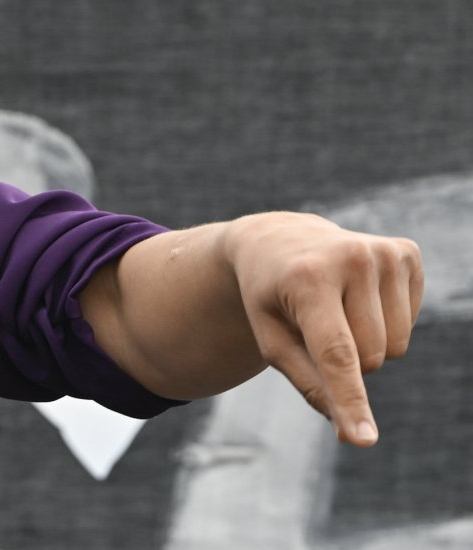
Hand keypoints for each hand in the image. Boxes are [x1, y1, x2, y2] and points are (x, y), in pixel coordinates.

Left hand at [224, 211, 422, 444]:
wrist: (276, 240)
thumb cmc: (270, 297)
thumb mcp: (271, 338)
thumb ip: (308, 382)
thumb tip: (350, 432)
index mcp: (308, 278)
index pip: (336, 353)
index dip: (350, 400)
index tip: (364, 440)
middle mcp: (350, 258)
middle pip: (372, 356)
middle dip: (346, 359)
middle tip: (315, 324)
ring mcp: (383, 251)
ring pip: (397, 345)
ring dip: (368, 342)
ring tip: (335, 306)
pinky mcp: (406, 251)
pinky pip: (411, 321)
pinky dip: (386, 319)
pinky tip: (357, 292)